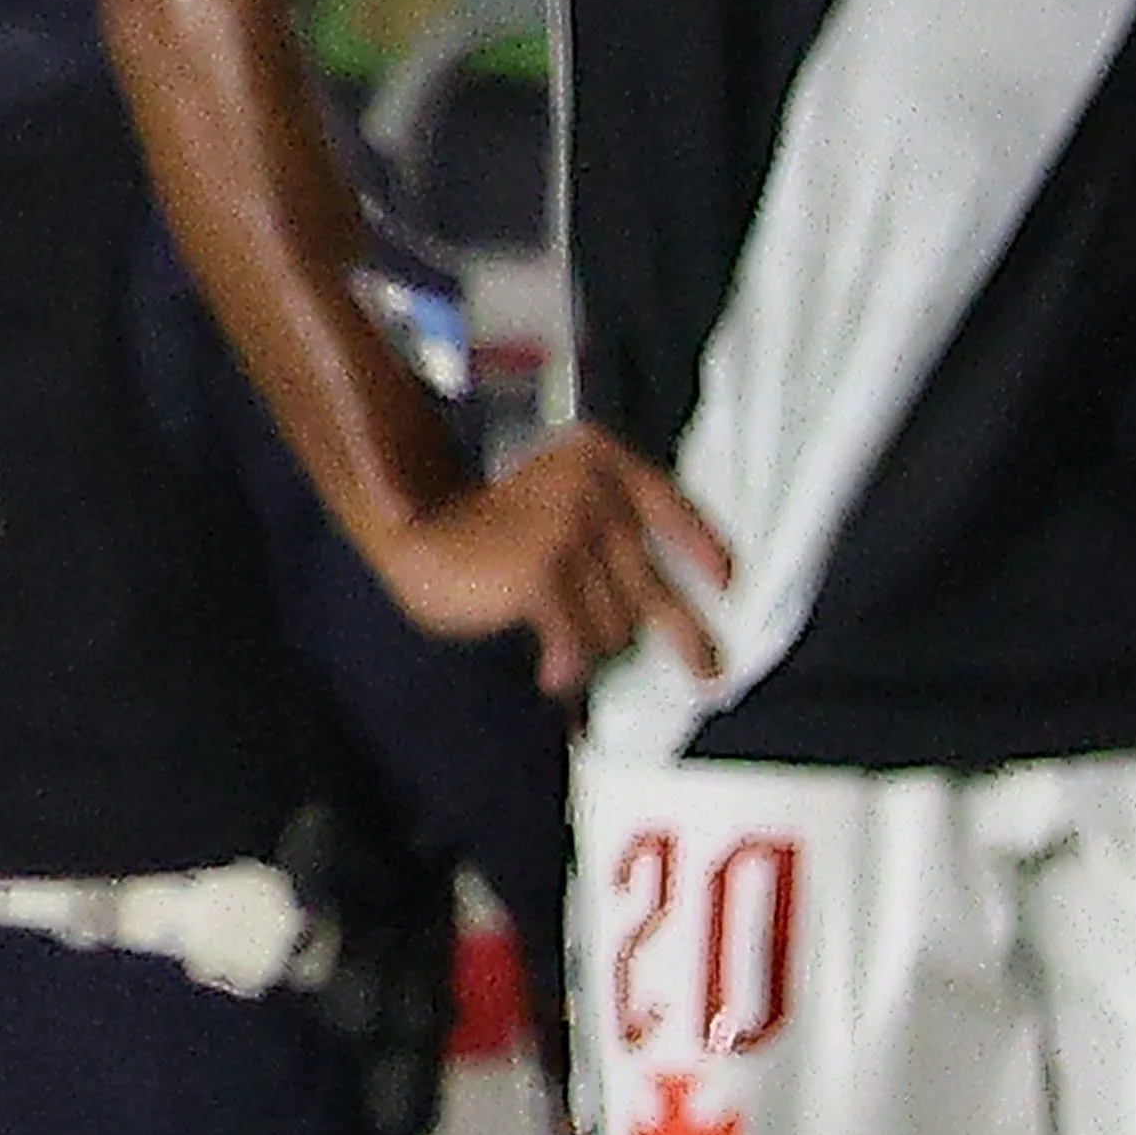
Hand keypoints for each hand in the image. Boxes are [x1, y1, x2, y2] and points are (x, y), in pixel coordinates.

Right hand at [369, 426, 734, 694]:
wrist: (407, 532)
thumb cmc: (477, 531)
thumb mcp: (550, 506)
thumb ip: (605, 530)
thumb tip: (664, 599)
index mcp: (597, 459)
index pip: (670, 503)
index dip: (703, 545)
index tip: (728, 580)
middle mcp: (592, 489)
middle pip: (650, 582)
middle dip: (684, 635)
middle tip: (709, 670)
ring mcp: (569, 529)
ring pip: (616, 620)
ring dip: (590, 646)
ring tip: (559, 651)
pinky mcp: (544, 573)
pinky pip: (579, 642)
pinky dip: (567, 665)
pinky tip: (551, 675)